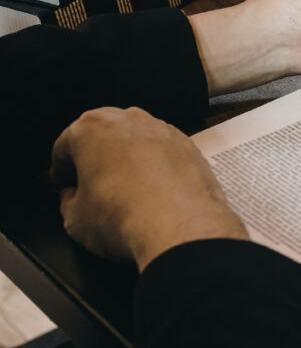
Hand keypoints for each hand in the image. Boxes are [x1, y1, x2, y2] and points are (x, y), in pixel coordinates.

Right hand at [50, 107, 246, 270]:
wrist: (181, 227)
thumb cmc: (124, 215)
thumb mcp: (74, 218)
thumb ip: (68, 201)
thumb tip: (74, 199)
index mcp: (92, 127)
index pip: (66, 146)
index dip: (61, 170)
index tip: (63, 185)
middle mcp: (131, 120)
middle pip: (104, 138)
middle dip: (97, 160)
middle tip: (92, 188)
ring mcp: (165, 131)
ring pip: (138, 144)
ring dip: (130, 163)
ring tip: (127, 194)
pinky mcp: (192, 147)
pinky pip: (166, 156)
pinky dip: (159, 170)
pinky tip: (155, 194)